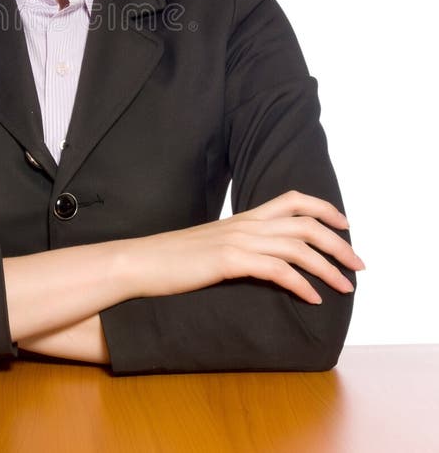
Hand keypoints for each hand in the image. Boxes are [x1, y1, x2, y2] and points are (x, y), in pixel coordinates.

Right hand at [124, 190, 363, 304]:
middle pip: (305, 224)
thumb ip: (239, 246)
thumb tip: (262, 259)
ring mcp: (236, 241)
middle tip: (359, 264)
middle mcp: (245, 224)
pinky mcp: (227, 261)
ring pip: (297, 247)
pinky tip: (313, 298)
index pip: (292, 200)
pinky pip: (276, 269)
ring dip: (328, 267)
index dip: (324, 208)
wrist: (140, 262)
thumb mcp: (212, 246)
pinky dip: (301, 284)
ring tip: (346, 287)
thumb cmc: (173, 259)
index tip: (345, 225)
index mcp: (243, 218)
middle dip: (339, 243)